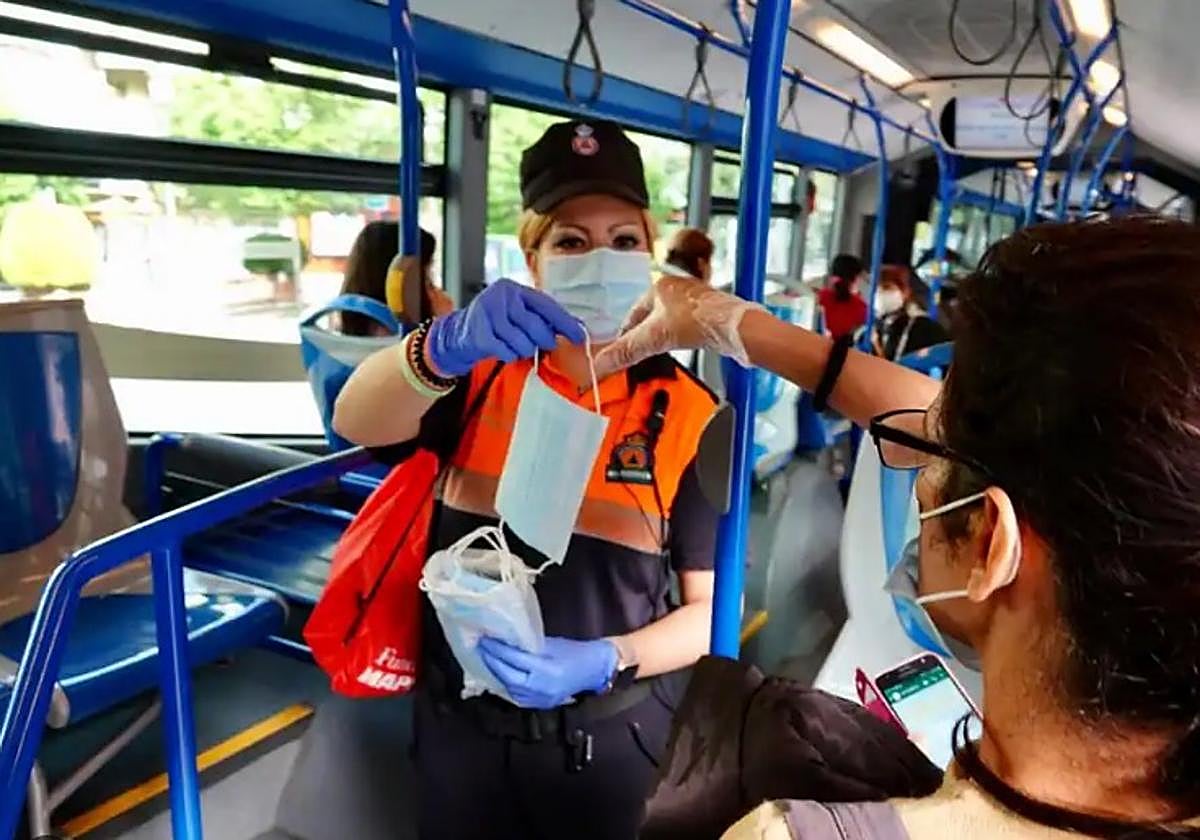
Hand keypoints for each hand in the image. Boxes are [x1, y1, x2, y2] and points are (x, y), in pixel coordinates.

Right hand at [426, 279, 585, 376]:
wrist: (456, 334)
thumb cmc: (494, 325)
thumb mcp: (517, 314)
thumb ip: (541, 318)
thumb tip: (575, 329)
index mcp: (515, 289)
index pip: (546, 305)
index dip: (565, 322)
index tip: (579, 336)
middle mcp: (502, 296)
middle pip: (536, 326)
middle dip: (543, 340)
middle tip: (541, 345)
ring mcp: (488, 313)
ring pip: (522, 342)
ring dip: (524, 350)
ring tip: (517, 346)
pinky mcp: (479, 332)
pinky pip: (507, 351)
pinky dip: (510, 355)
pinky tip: (504, 350)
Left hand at [478, 636, 617, 709]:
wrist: (596, 669)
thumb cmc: (577, 652)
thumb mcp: (551, 644)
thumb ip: (528, 646)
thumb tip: (505, 640)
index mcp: (546, 671)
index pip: (514, 660)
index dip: (497, 649)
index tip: (485, 639)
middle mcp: (542, 688)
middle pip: (508, 676)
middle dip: (492, 661)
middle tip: (481, 647)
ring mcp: (541, 699)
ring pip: (510, 688)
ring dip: (497, 673)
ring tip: (487, 658)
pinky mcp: (540, 704)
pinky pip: (517, 695)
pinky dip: (506, 683)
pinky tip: (500, 673)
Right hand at [592, 275, 762, 380]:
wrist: (734, 328)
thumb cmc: (699, 321)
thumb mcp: (654, 339)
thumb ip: (626, 351)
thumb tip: (600, 363)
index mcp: (659, 286)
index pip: (632, 314)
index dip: (625, 335)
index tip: (621, 351)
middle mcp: (678, 289)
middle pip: (651, 318)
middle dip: (645, 337)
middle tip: (639, 355)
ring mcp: (695, 300)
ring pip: (669, 322)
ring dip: (663, 338)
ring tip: (660, 354)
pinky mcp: (709, 314)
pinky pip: (687, 327)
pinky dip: (681, 339)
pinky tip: (682, 348)